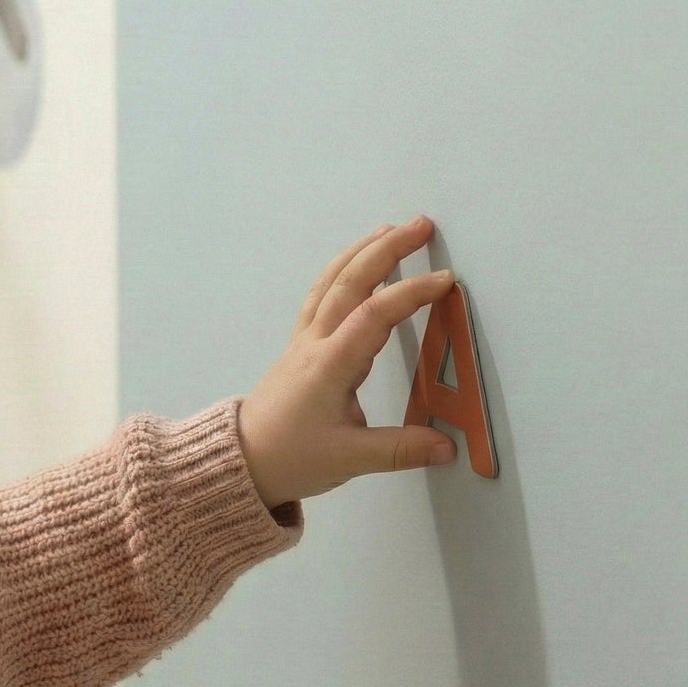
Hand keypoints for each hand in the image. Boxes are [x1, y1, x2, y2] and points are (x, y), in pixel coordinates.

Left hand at [238, 216, 458, 507]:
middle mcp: (316, 343)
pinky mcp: (300, 346)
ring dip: (361, 252)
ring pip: (332, 282)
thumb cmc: (289, 458)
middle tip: (421, 225)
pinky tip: (353, 264)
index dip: (411, 293)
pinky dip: (341, 271)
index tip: (446, 280)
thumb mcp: (348, 460)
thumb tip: (447, 446)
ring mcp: (305, 340)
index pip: (375, 316)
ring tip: (390, 230)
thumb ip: (399, 450)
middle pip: (350, 282)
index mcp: (330, 366)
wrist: (240, 460)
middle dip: (387, 249)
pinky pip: (320, 295)